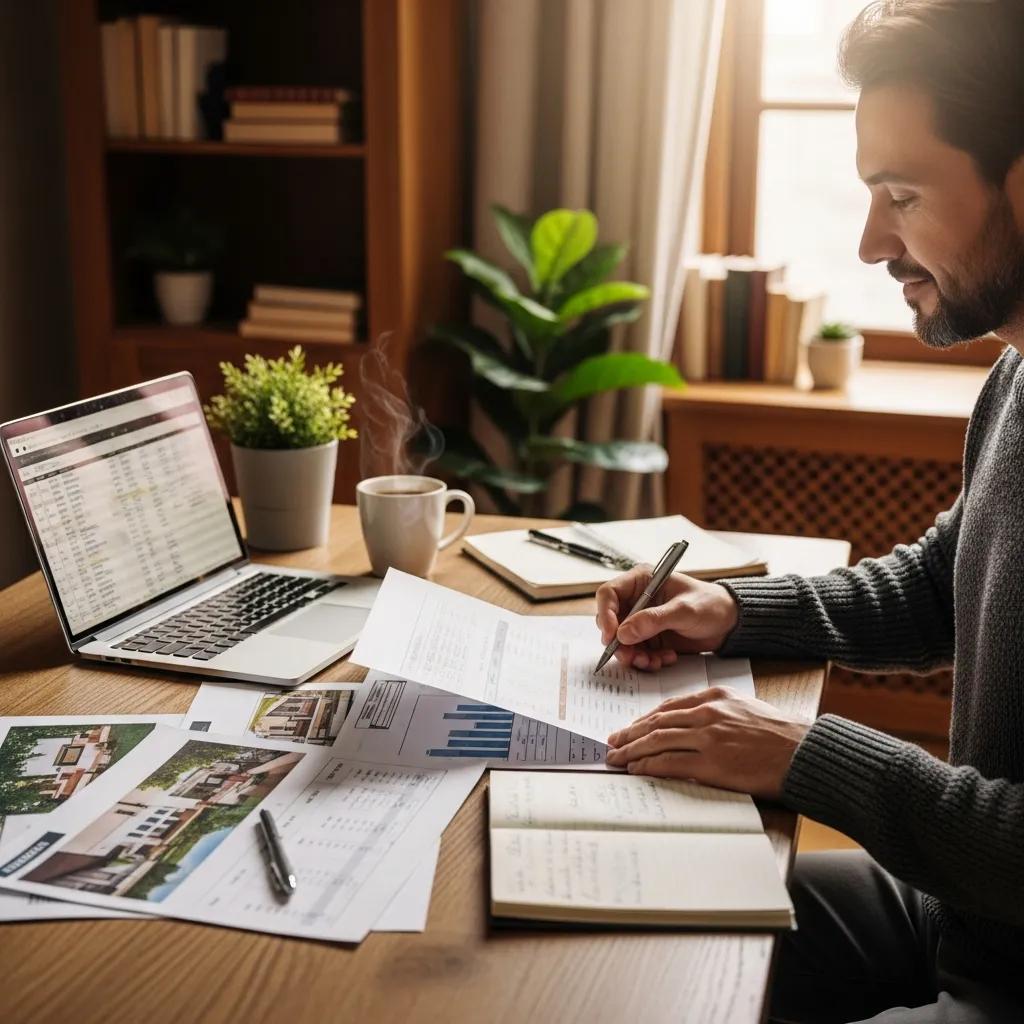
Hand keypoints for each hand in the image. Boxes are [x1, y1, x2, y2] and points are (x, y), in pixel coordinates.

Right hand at [595, 565, 739, 669]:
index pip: (609, 594)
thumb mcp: (683, 610)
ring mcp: (642, 621)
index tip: (611, 636)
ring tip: (654, 661)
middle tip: (631, 656)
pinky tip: (667, 658)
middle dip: (619, 643)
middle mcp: (637, 600)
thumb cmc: (710, 604)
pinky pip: (637, 652)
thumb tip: (623, 634)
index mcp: (641, 581)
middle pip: (611, 622)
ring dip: (635, 655)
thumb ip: (653, 620)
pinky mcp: (649, 638)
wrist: (728, 623)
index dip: (605, 615)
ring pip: (622, 642)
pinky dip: (648, 660)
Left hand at [605, 686, 809, 798]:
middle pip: (657, 722)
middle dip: (630, 733)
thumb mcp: (745, 708)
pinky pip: (669, 763)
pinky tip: (637, 769)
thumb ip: (717, 711)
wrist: (803, 752)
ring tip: (616, 758)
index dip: (645, 719)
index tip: (631, 727)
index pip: (669, 707)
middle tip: (612, 743)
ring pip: (657, 740)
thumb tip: (691, 725)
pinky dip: (648, 765)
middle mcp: (708, 713)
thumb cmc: (780, 734)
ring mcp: (708, 737)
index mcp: (715, 697)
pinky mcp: (711, 763)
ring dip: (632, 750)